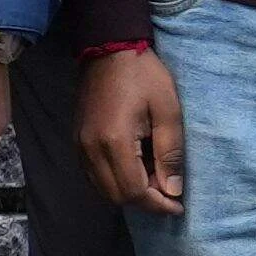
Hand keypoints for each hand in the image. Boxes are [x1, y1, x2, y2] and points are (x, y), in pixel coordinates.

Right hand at [81, 47, 187, 217]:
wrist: (108, 50)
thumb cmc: (144, 76)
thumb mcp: (168, 111)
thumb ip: (170, 153)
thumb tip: (172, 190)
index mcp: (115, 142)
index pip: (134, 191)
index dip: (158, 204)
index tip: (178, 205)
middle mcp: (91, 150)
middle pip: (117, 196)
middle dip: (145, 201)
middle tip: (168, 190)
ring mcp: (80, 146)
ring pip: (103, 189)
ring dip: (129, 193)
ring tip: (153, 181)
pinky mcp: (77, 141)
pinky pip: (93, 176)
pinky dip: (114, 183)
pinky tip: (133, 171)